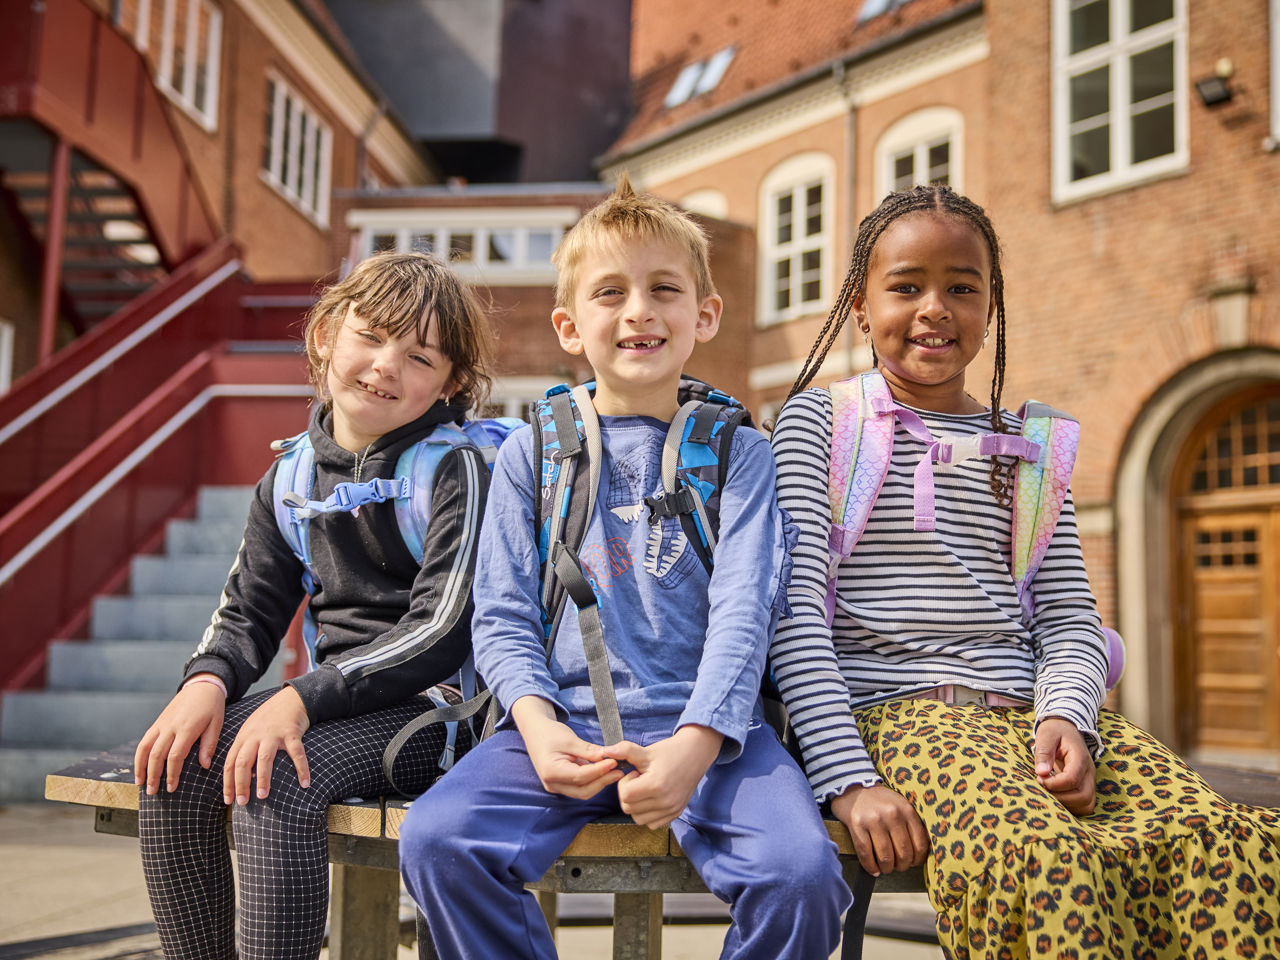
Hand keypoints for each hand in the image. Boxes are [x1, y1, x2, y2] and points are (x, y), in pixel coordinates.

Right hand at [135, 676, 226, 794]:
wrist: (201, 686)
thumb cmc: (212, 707)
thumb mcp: (216, 724)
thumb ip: (209, 745)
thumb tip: (205, 766)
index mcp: (186, 728)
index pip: (175, 756)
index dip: (171, 774)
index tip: (172, 788)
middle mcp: (170, 727)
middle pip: (156, 755)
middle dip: (153, 776)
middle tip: (153, 793)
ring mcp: (161, 724)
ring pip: (145, 748)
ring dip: (140, 768)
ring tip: (141, 784)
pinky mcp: (157, 722)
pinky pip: (144, 741)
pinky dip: (139, 756)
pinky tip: (140, 768)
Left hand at [223, 686, 310, 804]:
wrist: (291, 698)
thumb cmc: (270, 719)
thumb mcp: (252, 730)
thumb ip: (245, 749)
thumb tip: (239, 777)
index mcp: (244, 737)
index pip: (231, 762)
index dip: (228, 783)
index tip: (228, 801)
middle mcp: (256, 735)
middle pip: (243, 761)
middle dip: (241, 784)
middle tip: (243, 803)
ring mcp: (274, 734)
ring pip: (264, 758)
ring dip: (262, 778)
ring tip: (262, 796)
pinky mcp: (292, 732)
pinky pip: (296, 753)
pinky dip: (301, 769)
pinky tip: (304, 783)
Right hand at [511, 696, 621, 798]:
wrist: (535, 732)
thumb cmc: (549, 733)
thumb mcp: (569, 739)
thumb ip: (588, 751)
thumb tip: (607, 757)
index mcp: (551, 771)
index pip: (580, 777)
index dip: (599, 771)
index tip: (614, 761)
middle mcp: (552, 784)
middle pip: (583, 791)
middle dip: (602, 781)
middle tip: (619, 770)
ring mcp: (556, 786)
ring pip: (583, 792)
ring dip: (600, 783)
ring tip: (615, 770)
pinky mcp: (562, 784)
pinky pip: (580, 787)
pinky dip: (593, 781)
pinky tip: (604, 771)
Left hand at [603, 725, 722, 829]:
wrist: (695, 754)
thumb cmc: (669, 752)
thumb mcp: (646, 751)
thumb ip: (624, 751)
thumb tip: (605, 751)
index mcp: (656, 785)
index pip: (626, 796)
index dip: (625, 783)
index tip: (634, 773)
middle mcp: (665, 801)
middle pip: (629, 808)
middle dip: (629, 793)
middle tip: (640, 780)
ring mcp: (671, 810)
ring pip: (638, 819)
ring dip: (637, 805)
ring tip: (646, 789)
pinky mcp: (675, 814)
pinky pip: (652, 824)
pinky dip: (648, 814)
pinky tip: (652, 798)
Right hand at [830, 783, 928, 876]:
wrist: (853, 787)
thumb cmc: (880, 801)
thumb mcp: (901, 805)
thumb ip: (912, 824)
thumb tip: (922, 853)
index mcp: (906, 810)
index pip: (920, 845)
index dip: (918, 860)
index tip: (913, 862)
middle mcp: (891, 814)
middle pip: (903, 853)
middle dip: (902, 866)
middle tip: (898, 866)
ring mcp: (873, 820)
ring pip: (885, 857)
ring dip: (887, 868)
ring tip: (886, 868)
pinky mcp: (856, 825)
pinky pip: (865, 854)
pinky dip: (870, 866)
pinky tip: (873, 869)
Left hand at [1033, 717, 1095, 814]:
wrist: (1066, 728)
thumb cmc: (1055, 731)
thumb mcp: (1046, 735)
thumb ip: (1044, 752)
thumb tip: (1042, 773)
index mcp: (1080, 758)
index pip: (1072, 779)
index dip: (1053, 784)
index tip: (1039, 778)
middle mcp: (1089, 772)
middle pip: (1083, 796)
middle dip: (1060, 797)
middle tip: (1043, 786)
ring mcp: (1090, 781)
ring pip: (1086, 804)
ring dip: (1066, 804)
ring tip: (1049, 792)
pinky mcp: (1086, 787)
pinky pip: (1084, 805)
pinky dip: (1071, 806)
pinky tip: (1056, 795)